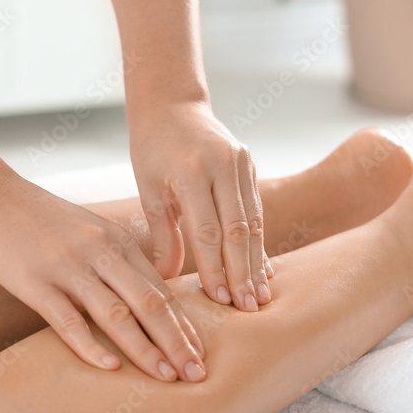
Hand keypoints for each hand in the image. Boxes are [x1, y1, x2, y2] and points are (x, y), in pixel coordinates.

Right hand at [0, 180, 205, 381]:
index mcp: (117, 241)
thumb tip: (147, 301)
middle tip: (197, 375)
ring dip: (145, 350)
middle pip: (149, 304)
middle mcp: (100, 253)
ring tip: (166, 377)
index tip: (202, 355)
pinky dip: (91, 345)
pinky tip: (110, 367)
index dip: (185, 326)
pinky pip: (68, 320)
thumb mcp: (90, 231)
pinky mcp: (35, 283)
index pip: (161, 290)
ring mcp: (68, 268)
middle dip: (177, 342)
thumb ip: (118, 261)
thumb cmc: (41, 220)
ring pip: (116, 315)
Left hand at [130, 100, 272, 310]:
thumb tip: (167, 281)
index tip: (220, 300)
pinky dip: (259, 241)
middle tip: (248, 308)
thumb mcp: (149, 189)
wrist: (171, 104)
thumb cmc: (151, 148)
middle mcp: (223, 164)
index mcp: (192, 170)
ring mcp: (241, 162)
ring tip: (260, 296)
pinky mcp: (250, 165)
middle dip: (243, 272)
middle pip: (237, 230)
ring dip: (256, 262)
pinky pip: (256, 209)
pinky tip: (263, 269)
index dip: (215, 268)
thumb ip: (162, 234)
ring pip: (253, 221)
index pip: (207, 231)